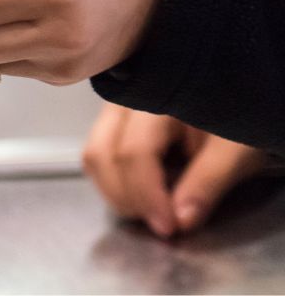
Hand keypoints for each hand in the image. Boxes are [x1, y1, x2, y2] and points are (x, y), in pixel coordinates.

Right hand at [82, 103, 267, 236]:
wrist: (228, 103)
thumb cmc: (233, 124)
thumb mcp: (234, 152)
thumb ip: (208, 182)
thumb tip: (180, 220)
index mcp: (159, 100)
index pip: (135, 151)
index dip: (147, 195)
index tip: (169, 227)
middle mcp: (125, 101)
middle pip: (103, 154)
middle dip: (127, 198)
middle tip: (161, 223)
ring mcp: (112, 110)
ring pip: (93, 157)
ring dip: (116, 193)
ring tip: (151, 210)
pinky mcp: (110, 123)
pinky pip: (96, 156)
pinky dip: (113, 183)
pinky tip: (142, 194)